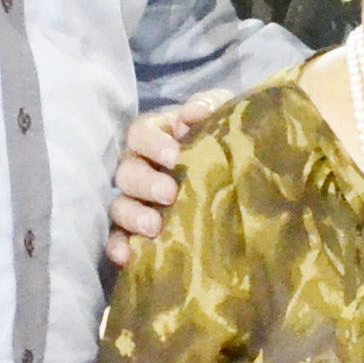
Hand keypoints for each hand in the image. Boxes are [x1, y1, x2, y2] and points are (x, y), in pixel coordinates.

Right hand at [110, 94, 233, 260]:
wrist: (245, 177)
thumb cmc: (225, 140)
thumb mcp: (224, 115)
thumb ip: (209, 106)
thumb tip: (190, 115)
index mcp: (156, 137)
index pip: (139, 133)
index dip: (152, 144)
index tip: (174, 156)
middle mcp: (139, 167)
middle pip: (126, 172)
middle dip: (145, 183)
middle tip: (169, 194)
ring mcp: (136, 200)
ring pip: (119, 206)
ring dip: (133, 216)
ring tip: (154, 227)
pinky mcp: (138, 231)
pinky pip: (118, 238)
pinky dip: (118, 245)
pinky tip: (127, 256)